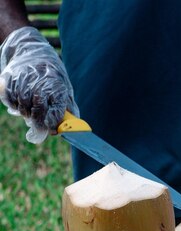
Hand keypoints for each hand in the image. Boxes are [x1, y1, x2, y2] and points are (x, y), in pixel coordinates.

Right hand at [0, 26, 77, 143]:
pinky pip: (10, 100)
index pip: (55, 111)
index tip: (52, 130)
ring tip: (30, 109)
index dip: (53, 123)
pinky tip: (20, 101)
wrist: (31, 51)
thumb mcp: (65, 87)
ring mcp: (23, 82)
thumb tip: (71, 126)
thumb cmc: (51, 74)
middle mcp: (39, 84)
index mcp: (56, 87)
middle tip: (39, 126)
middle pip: (37, 111)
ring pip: (22, 107)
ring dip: (26, 113)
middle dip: (38, 122)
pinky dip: (14, 105)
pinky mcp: (9, 81)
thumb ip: (68, 106)